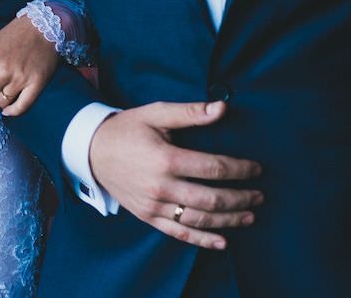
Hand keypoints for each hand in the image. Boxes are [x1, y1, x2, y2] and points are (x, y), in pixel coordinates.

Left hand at [0, 14, 61, 117]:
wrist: (44, 26)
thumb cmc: (14, 36)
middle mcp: (3, 70)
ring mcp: (20, 77)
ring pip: (3, 103)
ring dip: (2, 98)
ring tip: (8, 84)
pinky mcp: (36, 83)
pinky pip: (21, 107)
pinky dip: (13, 111)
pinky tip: (8, 110)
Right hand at [88, 101, 263, 249]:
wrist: (92, 150)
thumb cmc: (127, 129)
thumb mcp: (156, 113)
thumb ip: (190, 113)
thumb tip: (222, 107)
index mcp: (166, 159)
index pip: (213, 167)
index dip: (239, 169)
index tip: (256, 169)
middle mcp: (162, 186)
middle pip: (211, 198)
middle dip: (240, 198)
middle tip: (259, 195)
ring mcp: (154, 206)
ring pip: (199, 219)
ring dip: (228, 220)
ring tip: (249, 215)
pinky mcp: (148, 217)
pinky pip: (179, 233)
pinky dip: (203, 240)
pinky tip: (222, 242)